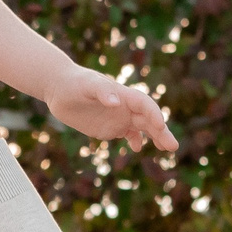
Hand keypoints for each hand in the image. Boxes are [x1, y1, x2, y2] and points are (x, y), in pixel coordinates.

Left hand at [47, 63, 178, 153]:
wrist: (59, 88)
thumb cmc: (73, 83)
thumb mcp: (86, 85)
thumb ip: (102, 91)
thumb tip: (116, 102)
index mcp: (122, 94)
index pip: (144, 104)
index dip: (153, 114)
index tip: (160, 126)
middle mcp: (124, 106)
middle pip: (148, 119)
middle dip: (161, 132)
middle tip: (172, 146)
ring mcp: (118, 117)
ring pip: (142, 128)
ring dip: (155, 137)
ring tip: (167, 149)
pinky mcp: (110, 127)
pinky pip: (128, 134)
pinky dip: (135, 141)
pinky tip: (136, 148)